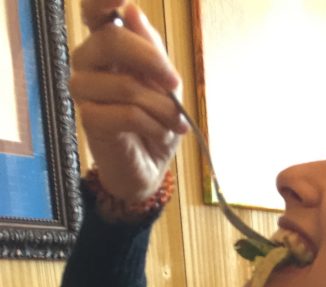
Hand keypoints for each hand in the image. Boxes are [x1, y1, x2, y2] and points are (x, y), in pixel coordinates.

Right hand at [71, 2, 186, 201]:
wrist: (150, 167)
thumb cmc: (156, 121)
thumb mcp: (164, 82)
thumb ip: (151, 48)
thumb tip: (131, 10)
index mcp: (106, 45)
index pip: (94, 11)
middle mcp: (88, 61)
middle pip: (111, 40)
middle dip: (151, 60)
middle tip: (175, 83)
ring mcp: (84, 90)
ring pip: (124, 83)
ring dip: (160, 105)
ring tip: (175, 122)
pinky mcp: (89, 119)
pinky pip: (127, 113)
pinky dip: (153, 125)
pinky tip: (161, 134)